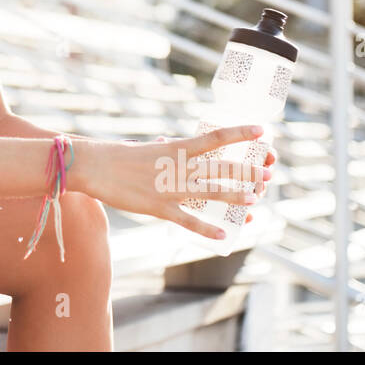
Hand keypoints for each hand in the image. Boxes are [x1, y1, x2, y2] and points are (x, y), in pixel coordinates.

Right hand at [81, 126, 274, 238]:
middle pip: (221, 168)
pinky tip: (224, 234)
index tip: (262, 130)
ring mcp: (171, 188)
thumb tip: (166, 142)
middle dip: (247, 172)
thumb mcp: (147, 148)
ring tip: (256, 200)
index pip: (216, 137)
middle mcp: (179, 166)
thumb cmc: (120, 156)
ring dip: (237, 197)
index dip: (241, 133)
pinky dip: (208, 229)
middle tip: (267, 175)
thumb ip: (162, 148)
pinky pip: (189, 220)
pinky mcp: (160, 208)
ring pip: (212, 193)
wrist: (96, 166)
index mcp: (177, 147)